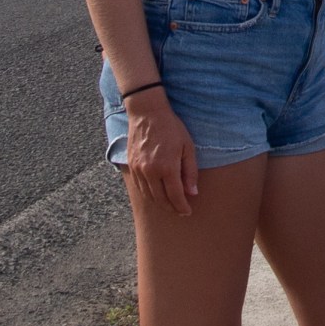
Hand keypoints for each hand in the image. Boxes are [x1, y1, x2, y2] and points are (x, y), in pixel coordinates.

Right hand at [125, 89, 198, 215]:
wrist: (147, 114)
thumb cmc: (171, 128)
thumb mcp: (187, 147)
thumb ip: (190, 172)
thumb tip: (193, 193)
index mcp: (167, 167)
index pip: (175, 196)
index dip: (182, 206)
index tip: (187, 212)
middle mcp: (150, 172)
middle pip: (161, 199)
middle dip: (171, 208)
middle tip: (180, 211)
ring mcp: (139, 170)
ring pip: (149, 196)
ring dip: (160, 203)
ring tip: (170, 205)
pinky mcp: (131, 166)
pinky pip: (140, 187)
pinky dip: (149, 194)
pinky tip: (157, 194)